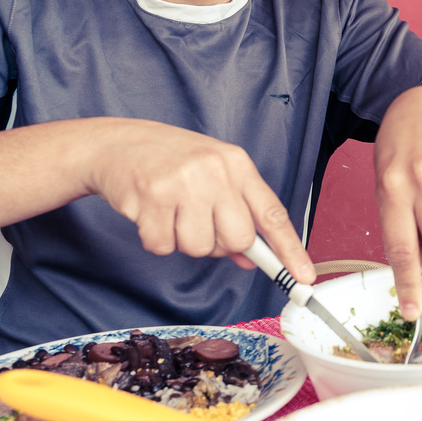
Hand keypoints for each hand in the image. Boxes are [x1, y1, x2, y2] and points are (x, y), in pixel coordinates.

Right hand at [86, 118, 313, 282]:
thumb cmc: (172, 161)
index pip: (272, 214)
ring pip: (199, 247)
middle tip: (199, 222)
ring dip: (184, 241)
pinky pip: (163, 246)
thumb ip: (238, 212)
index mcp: (237, 165)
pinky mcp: (151, 197)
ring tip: (172, 213)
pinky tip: (152, 214)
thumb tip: (252, 259)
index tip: (304, 277)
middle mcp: (215, 171)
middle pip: (237, 239)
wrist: (117, 143)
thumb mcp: (215, 175)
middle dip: (220, 244)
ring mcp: (184, 183)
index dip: (290, 249)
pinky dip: (156, 240)